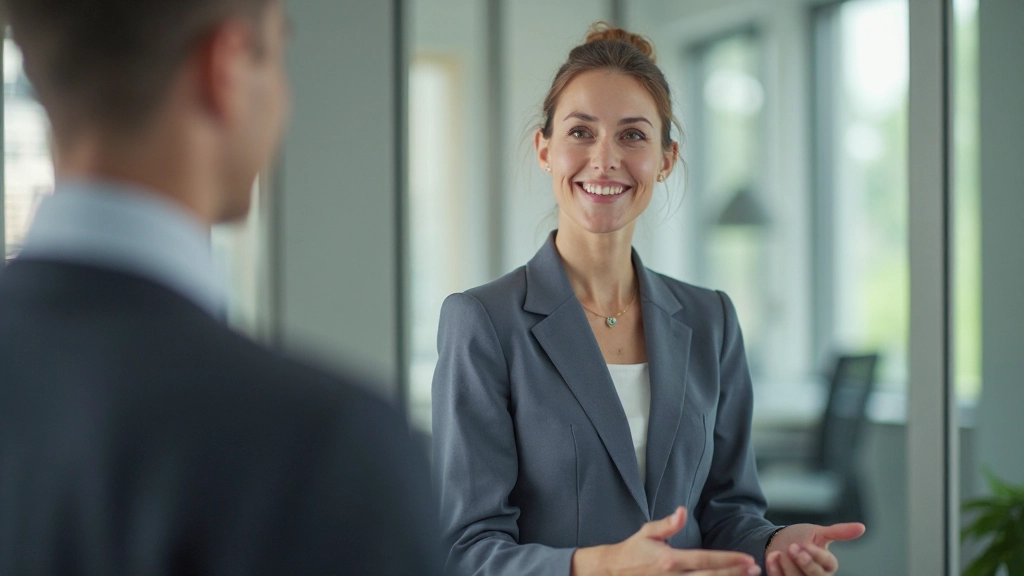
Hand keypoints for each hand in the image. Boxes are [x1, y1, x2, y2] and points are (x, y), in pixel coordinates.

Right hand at [572, 507, 761, 575]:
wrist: (612, 572)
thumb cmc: (633, 551)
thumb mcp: (647, 533)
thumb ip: (667, 524)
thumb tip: (681, 510)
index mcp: (669, 560)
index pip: (705, 559)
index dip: (728, 560)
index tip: (747, 558)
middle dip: (735, 573)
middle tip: (755, 568)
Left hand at [765, 523, 865, 575]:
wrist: (775, 541)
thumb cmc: (800, 537)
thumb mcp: (818, 532)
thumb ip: (838, 532)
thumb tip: (861, 527)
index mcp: (828, 565)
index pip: (828, 564)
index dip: (817, 555)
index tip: (805, 544)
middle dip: (805, 564)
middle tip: (793, 548)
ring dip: (788, 566)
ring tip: (779, 552)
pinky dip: (775, 570)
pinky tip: (772, 557)